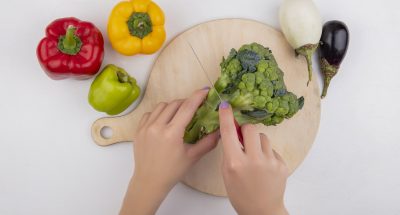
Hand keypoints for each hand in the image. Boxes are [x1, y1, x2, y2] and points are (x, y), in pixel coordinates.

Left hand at [120, 88, 218, 214]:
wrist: (149, 181)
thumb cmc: (172, 171)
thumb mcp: (193, 157)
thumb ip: (208, 142)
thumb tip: (220, 130)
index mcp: (172, 133)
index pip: (187, 108)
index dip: (197, 96)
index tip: (204, 90)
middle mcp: (157, 127)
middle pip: (174, 104)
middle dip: (186, 102)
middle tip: (194, 106)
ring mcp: (145, 128)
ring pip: (161, 106)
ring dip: (172, 106)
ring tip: (179, 114)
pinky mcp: (139, 130)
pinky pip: (150, 113)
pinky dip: (159, 113)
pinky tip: (164, 120)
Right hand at [219, 101, 288, 214]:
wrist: (262, 210)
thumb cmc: (240, 194)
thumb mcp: (227, 173)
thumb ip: (229, 152)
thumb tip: (233, 132)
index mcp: (235, 163)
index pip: (228, 132)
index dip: (226, 116)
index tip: (226, 105)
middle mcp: (253, 160)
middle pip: (250, 129)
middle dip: (245, 131)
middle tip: (243, 140)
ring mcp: (270, 162)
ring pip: (263, 138)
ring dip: (257, 143)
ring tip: (255, 158)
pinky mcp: (282, 164)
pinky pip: (272, 149)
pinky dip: (267, 154)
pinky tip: (264, 167)